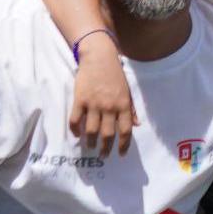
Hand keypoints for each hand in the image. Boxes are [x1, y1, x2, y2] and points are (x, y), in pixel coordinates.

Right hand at [66, 37, 135, 157]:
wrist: (99, 58)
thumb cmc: (115, 75)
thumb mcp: (128, 91)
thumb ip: (132, 109)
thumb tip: (137, 125)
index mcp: (123, 105)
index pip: (125, 130)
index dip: (123, 145)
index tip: (120, 154)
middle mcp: (109, 107)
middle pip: (107, 134)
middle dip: (106, 148)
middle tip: (104, 155)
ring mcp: (93, 104)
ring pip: (91, 130)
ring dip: (90, 142)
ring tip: (90, 147)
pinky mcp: (79, 100)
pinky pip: (75, 120)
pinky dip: (75, 130)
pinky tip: (77, 134)